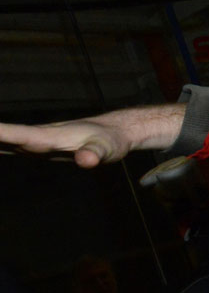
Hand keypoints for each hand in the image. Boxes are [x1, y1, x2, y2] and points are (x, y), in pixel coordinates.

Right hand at [0, 104, 186, 168]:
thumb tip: (87, 160)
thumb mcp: (107, 150)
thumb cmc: (111, 141)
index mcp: (47, 137)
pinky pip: (5, 146)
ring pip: (1, 141)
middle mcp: (35, 138)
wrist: (114, 131)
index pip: (16, 135)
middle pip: (1, 137)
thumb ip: (96, 154)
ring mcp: (32, 142)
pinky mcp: (33, 148)